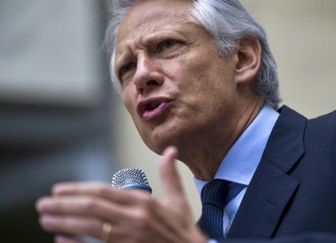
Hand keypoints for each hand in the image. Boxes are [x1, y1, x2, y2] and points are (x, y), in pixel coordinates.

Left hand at [36, 146, 207, 242]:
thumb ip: (170, 175)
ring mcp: (129, 238)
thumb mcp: (179, 201)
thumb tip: (171, 150)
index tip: (59, 190)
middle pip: (91, 208)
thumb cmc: (183, 230)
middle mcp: (134, 219)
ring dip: (64, 223)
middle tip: (42, 205)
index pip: (104, 192)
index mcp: (144, 203)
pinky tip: (60, 240)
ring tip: (45, 220)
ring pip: (90, 228)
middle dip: (63, 205)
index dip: (78, 189)